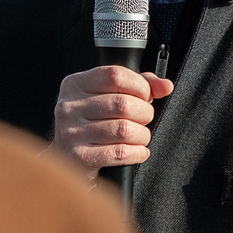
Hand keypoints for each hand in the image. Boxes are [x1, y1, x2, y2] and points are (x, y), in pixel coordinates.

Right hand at [52, 66, 173, 177]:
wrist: (67, 155)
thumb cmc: (92, 121)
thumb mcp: (109, 94)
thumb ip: (139, 84)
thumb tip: (165, 86)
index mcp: (75, 84)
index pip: (115, 75)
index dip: (139, 85)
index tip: (146, 95)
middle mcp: (69, 106)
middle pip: (122, 104)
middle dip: (144, 112)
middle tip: (144, 118)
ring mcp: (71, 132)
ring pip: (124, 129)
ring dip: (142, 134)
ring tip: (140, 135)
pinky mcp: (79, 157)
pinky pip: (120, 153)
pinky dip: (137, 152)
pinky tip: (138, 150)